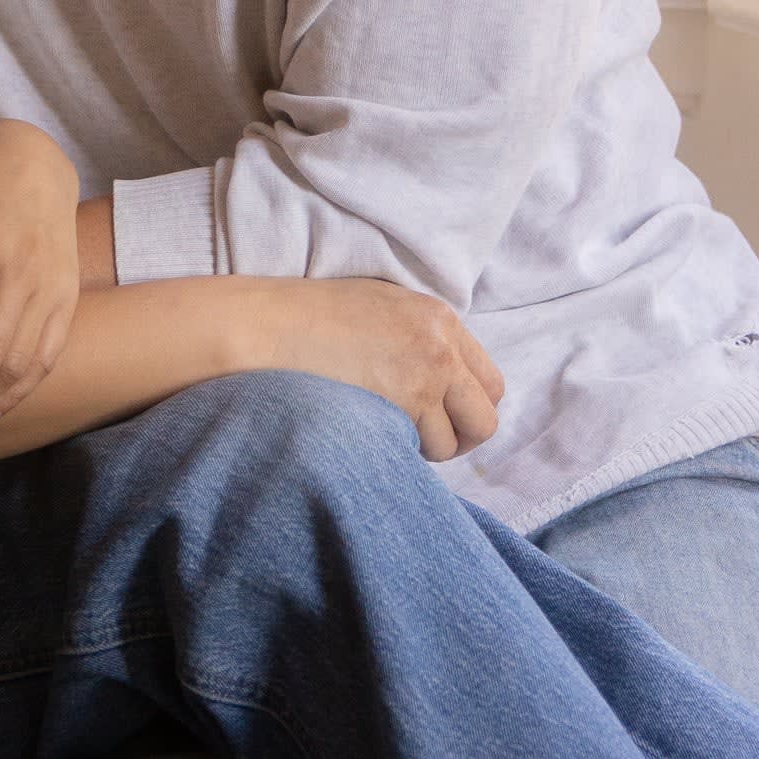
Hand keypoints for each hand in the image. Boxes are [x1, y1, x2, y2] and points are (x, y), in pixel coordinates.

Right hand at [241, 277, 503, 461]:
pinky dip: (401, 451)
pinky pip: (421, 448)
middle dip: (460, 436)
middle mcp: (442, 344)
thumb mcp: (380, 307)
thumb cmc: (309, 317)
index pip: (489, 380)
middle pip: (486, 415)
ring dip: (426, 447)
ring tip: (387, 432)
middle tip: (424, 439)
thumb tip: (442, 382)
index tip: (440, 417)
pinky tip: (370, 433)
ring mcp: (426, 374)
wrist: (269, 326)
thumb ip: (419, 337)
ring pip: (455, 441)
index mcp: (439, 317)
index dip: (466, 407)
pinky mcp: (405, 401)